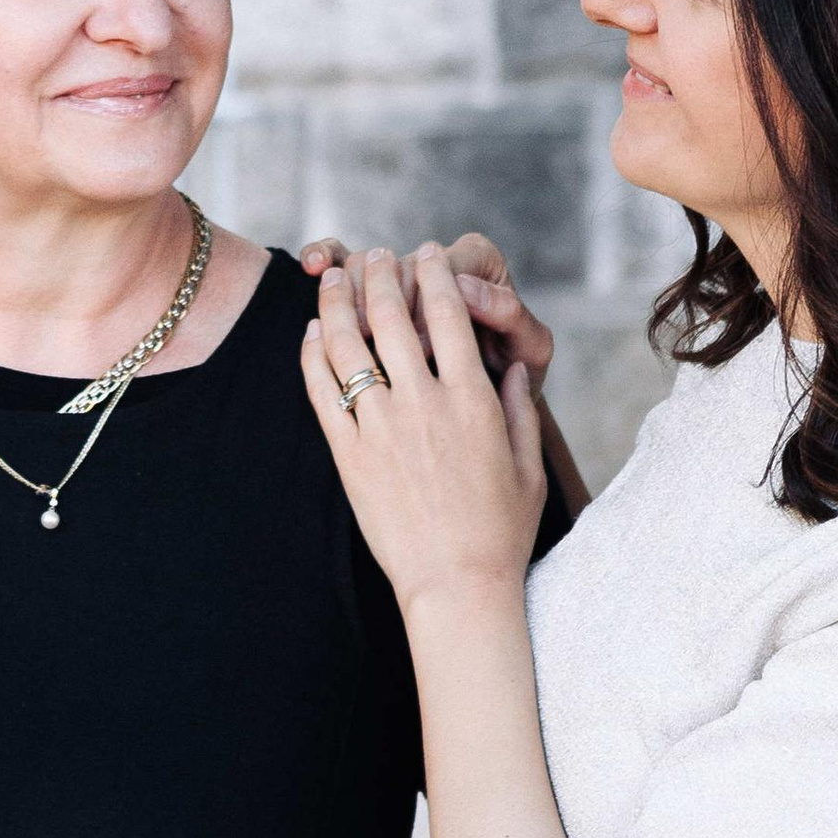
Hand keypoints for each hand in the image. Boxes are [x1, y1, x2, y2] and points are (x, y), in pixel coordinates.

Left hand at [304, 248, 544, 609]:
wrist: (456, 584)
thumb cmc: (500, 530)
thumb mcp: (527, 465)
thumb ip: (520, 408)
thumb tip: (514, 364)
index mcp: (473, 398)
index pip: (449, 313)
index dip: (434, 273)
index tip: (425, 254)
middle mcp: (424, 402)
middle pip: (392, 315)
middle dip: (380, 274)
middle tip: (374, 255)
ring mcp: (381, 427)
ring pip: (348, 344)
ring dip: (337, 302)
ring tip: (333, 278)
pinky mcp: (349, 455)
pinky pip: (322, 392)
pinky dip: (311, 355)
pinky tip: (310, 334)